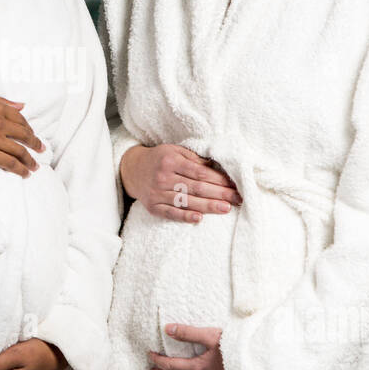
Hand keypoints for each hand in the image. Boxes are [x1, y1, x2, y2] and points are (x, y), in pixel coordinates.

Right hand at [0, 89, 43, 175]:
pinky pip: (8, 163)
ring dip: (30, 160)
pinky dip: (19, 169)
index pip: (20, 119)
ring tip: (35, 167)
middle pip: (24, 135)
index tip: (32, 134)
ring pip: (19, 151)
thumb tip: (21, 106)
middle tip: (42, 151)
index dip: (28, 128)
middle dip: (35, 144)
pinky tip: (24, 174)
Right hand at [120, 144, 240, 222]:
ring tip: (226, 209)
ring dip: (207, 206)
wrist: (131, 169)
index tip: (233, 185)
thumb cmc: (159, 159)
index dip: (218, 180)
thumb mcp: (174, 151)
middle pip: (196, 187)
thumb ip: (194, 159)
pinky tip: (199, 218)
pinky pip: (170, 213)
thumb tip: (217, 167)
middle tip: (237, 199)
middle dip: (219, 194)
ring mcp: (157, 193)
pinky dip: (184, 216)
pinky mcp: (153, 207)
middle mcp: (163, 177)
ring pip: (186, 201)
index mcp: (171, 161)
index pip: (199, 172)